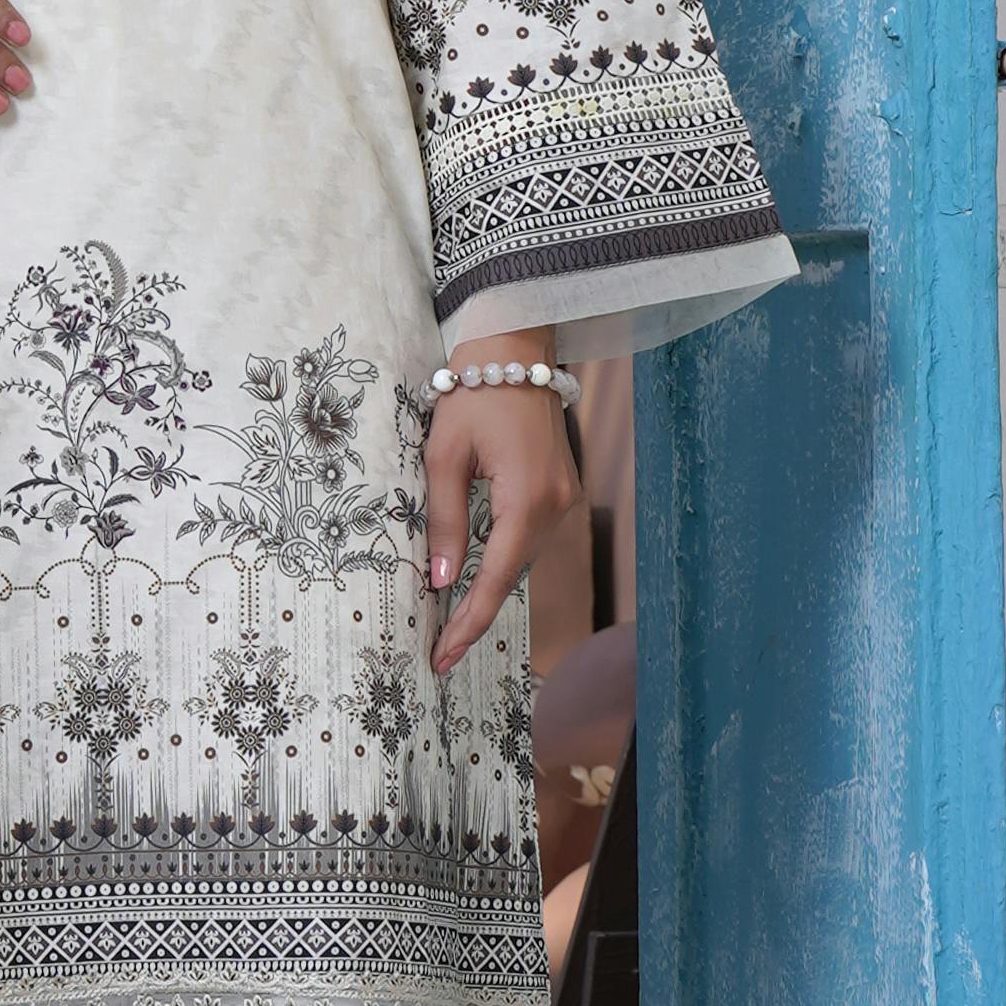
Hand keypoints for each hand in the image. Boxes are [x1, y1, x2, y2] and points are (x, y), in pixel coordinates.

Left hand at [423, 383, 581, 669]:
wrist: (514, 349)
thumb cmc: (473, 394)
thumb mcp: (444, 457)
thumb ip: (445, 521)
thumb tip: (443, 581)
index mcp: (528, 499)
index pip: (495, 578)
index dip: (469, 623)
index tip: (444, 657)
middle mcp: (556, 505)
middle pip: (512, 573)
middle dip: (476, 612)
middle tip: (441, 650)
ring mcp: (564, 498)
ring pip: (521, 557)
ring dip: (489, 586)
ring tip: (452, 622)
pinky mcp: (561, 488)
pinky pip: (528, 536)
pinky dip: (502, 558)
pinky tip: (475, 575)